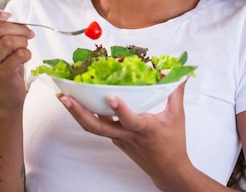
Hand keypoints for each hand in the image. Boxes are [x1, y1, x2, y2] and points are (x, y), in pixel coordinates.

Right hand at [0, 1, 34, 109]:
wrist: (6, 96)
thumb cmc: (3, 66)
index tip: (7, 16)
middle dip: (20, 29)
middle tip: (29, 34)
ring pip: (10, 41)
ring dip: (24, 42)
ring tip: (24, 47)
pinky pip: (20, 54)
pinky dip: (27, 53)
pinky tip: (25, 58)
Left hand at [58, 80, 195, 189]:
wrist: (167, 170)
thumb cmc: (173, 144)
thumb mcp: (177, 117)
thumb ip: (176, 93)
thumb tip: (180, 75)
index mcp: (144, 129)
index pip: (130, 121)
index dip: (120, 111)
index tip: (111, 97)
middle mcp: (127, 135)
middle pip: (98, 127)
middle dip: (79, 112)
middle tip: (66, 97)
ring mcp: (119, 139)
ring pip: (94, 128)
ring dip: (77, 113)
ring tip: (64, 98)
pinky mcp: (116, 140)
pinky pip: (100, 127)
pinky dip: (89, 115)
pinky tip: (81, 102)